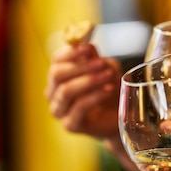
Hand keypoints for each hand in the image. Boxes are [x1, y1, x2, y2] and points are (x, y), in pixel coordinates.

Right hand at [45, 43, 143, 170]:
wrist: (117, 117)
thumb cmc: (108, 90)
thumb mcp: (104, 68)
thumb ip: (93, 58)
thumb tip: (86, 46)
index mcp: (58, 77)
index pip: (56, 60)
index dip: (71, 52)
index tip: (88, 48)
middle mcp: (53, 93)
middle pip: (57, 74)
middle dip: (80, 67)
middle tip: (101, 64)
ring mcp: (59, 111)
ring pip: (66, 91)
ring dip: (88, 81)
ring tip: (108, 76)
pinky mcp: (70, 125)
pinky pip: (79, 107)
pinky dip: (95, 96)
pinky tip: (108, 90)